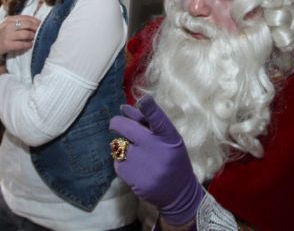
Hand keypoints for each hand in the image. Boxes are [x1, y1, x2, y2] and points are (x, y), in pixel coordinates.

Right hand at [0, 15, 39, 58]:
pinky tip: (30, 45)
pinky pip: (22, 44)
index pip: (27, 17)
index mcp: (9, 19)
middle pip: (29, 24)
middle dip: (37, 28)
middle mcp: (9, 25)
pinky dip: (28, 45)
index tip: (41, 24)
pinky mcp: (7, 45)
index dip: (36, 21)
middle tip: (41, 32)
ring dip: (33, 37)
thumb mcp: (5, 25)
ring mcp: (8, 35)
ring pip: (27, 34)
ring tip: (34, 39)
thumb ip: (17, 22)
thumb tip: (33, 23)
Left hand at [110, 96, 204, 226]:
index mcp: (170, 137)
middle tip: (115, 124)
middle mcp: (158, 150)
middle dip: (117, 123)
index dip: (150, 109)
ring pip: (119, 146)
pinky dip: (122, 163)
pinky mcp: (136, 180)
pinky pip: (118, 164)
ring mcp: (146, 166)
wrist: (178, 192)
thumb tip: (123, 108)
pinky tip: (134, 168)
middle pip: (128, 129)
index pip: (159, 120)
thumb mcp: (168, 139)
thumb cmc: (171, 158)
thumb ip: (147, 122)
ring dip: (121, 146)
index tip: (143, 101)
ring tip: (132, 151)